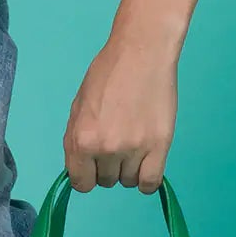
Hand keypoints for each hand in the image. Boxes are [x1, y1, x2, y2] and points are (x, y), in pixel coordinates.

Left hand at [64, 29, 178, 193]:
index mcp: (82, 140)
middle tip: (116, 142)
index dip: (86, 175)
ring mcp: (135, 149)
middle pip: (106, 181)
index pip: (81, 183)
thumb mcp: (78, 106)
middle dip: (108, 167)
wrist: (141, 53)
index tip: (93, 166)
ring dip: (129, 169)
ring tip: (133, 143)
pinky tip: (147, 162)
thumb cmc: (108, 74)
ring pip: (128, 182)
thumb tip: (80, 167)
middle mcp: (107, 149)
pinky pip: (151, 182)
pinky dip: (147, 178)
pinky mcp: (160, 146)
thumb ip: (75, 141)